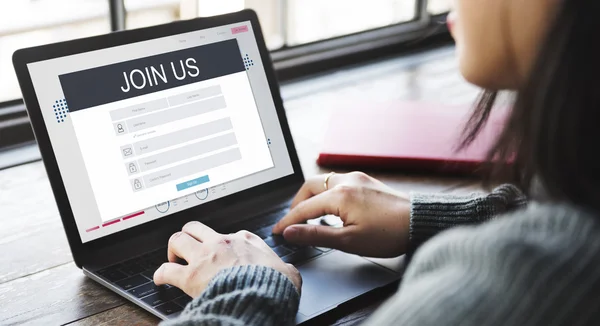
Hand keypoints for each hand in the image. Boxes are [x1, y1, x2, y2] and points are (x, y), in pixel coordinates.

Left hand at [154, 221, 301, 297]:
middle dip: (189, 235)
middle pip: (196, 227)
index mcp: (245, 240)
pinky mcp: (191, 276)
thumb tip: (289, 272)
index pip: (229, 234)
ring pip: (178, 239)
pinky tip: (160, 278)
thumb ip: (285, 268)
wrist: (261, 296)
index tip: (221, 252)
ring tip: (173, 258)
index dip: (223, 243)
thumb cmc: (274, 285)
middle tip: (188, 248)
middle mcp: (222, 243)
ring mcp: (204, 257)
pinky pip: (166, 270)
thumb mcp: (288, 272)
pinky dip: (161, 273)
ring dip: (173, 249)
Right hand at [272, 172, 410, 257]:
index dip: (288, 221)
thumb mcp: (348, 241)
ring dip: (312, 197)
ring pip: (323, 181)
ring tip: (310, 216)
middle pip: (309, 186)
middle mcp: (346, 181)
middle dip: (297, 203)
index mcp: (339, 195)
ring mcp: (357, 178)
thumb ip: (316, 235)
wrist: (420, 222)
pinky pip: (337, 182)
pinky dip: (327, 193)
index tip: (277, 231)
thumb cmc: (389, 233)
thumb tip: (291, 232)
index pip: (304, 208)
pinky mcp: (366, 181)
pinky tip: (331, 208)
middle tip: (293, 221)